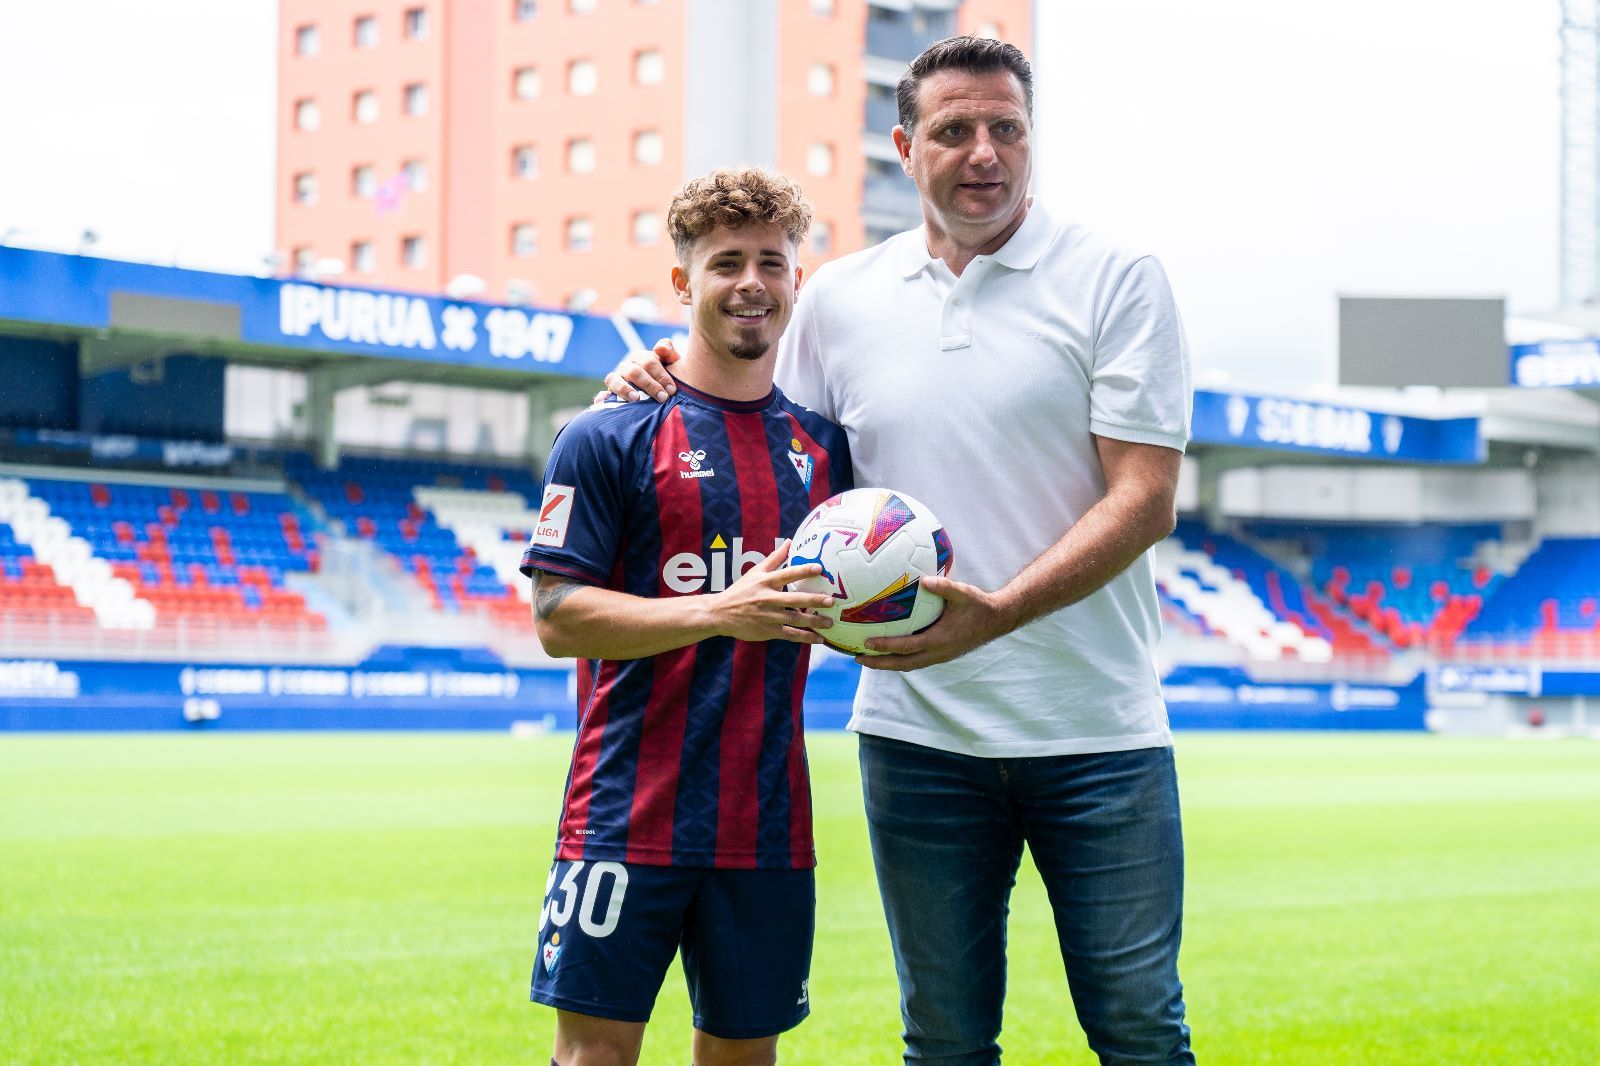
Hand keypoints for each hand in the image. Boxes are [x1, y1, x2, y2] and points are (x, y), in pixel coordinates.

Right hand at [595, 338, 680, 403]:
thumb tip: (659, 348)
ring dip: (624, 389)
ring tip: (636, 399)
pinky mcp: (610, 394)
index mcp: (641, 358)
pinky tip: (603, 402)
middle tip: (662, 398)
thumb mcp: (673, 363)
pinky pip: (602, 395)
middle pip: (633, 372)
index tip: (672, 390)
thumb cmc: (669, 378)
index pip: (648, 362)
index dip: (660, 375)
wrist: (663, 395)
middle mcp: (627, 367)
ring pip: (614, 380)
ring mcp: (617, 380)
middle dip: (649, 385)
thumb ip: (668, 351)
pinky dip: (601, 398)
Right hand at [710, 541, 835, 643]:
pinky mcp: (768, 631)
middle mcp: (768, 598)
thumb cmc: (741, 591)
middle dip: (813, 600)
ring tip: (830, 622)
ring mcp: (769, 616)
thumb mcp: (755, 572)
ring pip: (795, 619)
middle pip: (794, 599)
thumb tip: (790, 541)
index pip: (786, 574)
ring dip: (814, 622)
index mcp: (765, 582)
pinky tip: (819, 638)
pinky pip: (791, 634)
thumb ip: (775, 558)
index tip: (819, 568)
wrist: (720, 613)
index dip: (803, 570)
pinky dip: (805, 637)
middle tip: (830, 601)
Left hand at [857, 575, 1014, 670]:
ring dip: (887, 664)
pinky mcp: (941, 654)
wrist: (997, 620)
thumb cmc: (979, 604)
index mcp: (940, 640)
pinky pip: (916, 660)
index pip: (907, 647)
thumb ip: (944, 586)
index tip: (866, 644)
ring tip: (866, 658)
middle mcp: (938, 653)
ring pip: (908, 665)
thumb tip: (924, 579)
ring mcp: (940, 656)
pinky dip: (899, 658)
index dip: (886, 647)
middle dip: (879, 664)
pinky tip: (888, 650)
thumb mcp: (963, 593)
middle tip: (856, 659)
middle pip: (902, 664)